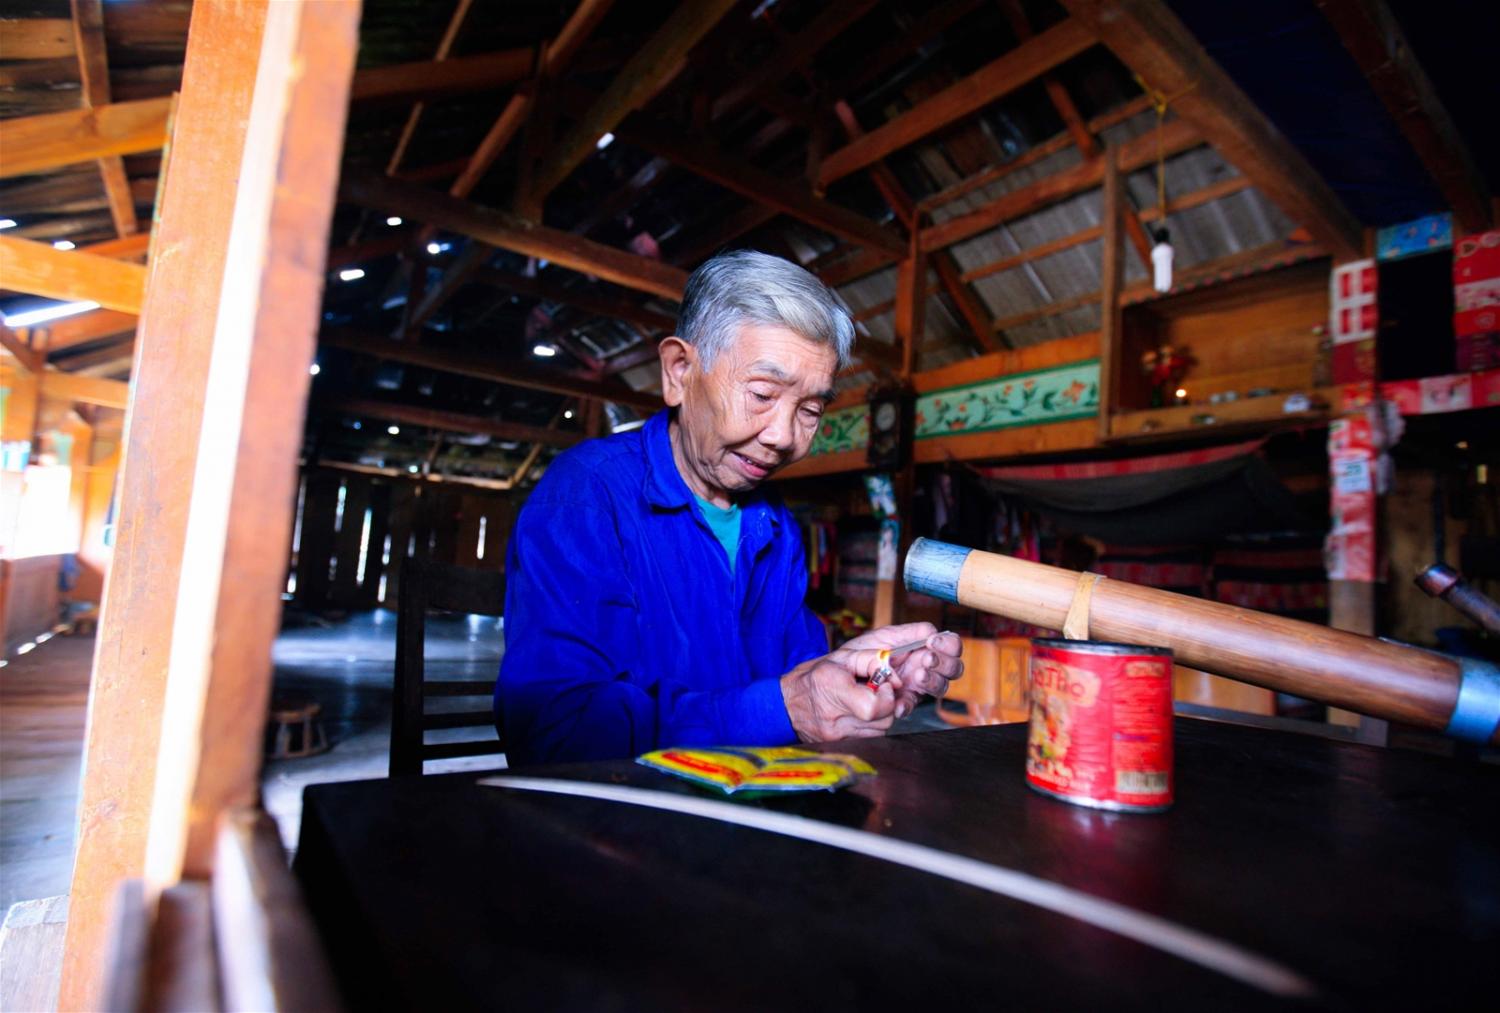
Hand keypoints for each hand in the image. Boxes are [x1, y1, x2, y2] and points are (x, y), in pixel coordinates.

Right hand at [780, 647, 902, 743]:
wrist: (784, 705)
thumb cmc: (812, 677)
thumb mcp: (840, 657)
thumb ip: (871, 660)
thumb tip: (894, 677)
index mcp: (833, 689)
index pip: (874, 707)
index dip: (887, 697)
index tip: (884, 685)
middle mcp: (835, 716)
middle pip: (883, 720)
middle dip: (888, 704)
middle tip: (877, 691)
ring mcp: (836, 734)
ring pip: (880, 730)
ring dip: (880, 715)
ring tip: (866, 701)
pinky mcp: (839, 743)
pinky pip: (869, 736)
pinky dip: (871, 724)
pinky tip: (858, 712)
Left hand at [840, 623, 964, 716]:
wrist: (831, 681)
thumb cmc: (855, 657)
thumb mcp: (879, 639)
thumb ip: (904, 635)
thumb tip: (929, 633)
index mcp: (920, 647)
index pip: (950, 644)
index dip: (948, 643)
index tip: (932, 643)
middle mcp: (923, 667)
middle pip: (954, 667)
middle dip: (944, 664)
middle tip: (925, 661)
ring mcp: (915, 686)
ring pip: (941, 687)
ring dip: (933, 681)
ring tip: (917, 676)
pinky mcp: (902, 704)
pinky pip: (912, 706)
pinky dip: (907, 704)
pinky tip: (898, 702)